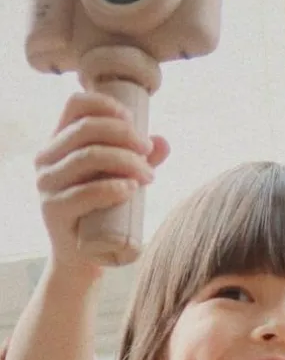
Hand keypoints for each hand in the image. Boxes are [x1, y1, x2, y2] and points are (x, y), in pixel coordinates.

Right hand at [34, 92, 169, 271]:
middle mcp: (47, 158)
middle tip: (149, 151)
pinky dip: (112, 187)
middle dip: (124, 136)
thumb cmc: (104, 210)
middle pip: (86, 129)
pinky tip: (131, 189)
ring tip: (149, 176)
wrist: (84, 254)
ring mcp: (47, 184)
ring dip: (125, 161)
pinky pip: (84, 192)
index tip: (134, 120)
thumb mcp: (122, 178)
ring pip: (87, 157)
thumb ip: (141, 160)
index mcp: (59, 142)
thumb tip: (162, 141)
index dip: (106, 105)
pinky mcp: (54, 210)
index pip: (75, 106)